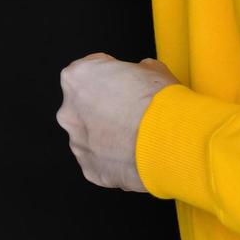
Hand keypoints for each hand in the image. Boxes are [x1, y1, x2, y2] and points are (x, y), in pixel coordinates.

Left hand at [56, 52, 180, 192]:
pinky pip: (101, 163)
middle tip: (132, 114)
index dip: (112, 77)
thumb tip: (142, 73)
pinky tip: (136, 156)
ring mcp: (77, 143)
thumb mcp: (152, 69)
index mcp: (76, 78)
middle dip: (105, 109)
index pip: (90, 72)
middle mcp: (69, 110)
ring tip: (137, 138)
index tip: (126, 84)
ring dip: (108, 137)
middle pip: (85, 106)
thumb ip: (136, 70)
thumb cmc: (159, 103)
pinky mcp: (90, 169)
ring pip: (90, 137)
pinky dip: (115, 161)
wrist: (170, 140)